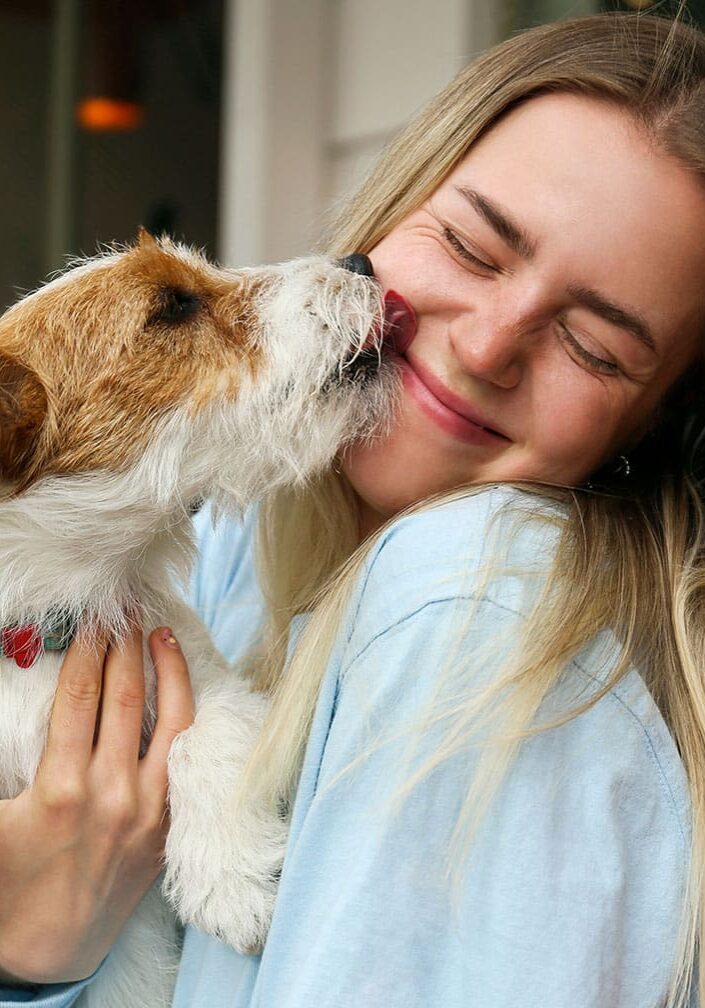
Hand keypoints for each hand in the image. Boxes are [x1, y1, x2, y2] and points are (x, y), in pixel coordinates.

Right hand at [0, 625, 193, 984]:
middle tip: (128, 608)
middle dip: (126, 645)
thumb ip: (6, 754)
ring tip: (162, 634)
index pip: (81, 696)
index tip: (95, 617)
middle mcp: (112, 793)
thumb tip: (7, 702)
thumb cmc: (11, 881)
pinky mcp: (168, 827)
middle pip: (125, 697)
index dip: (89, 648)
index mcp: (61, 788)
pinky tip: (186, 692)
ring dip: (167, 671)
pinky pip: (186, 761)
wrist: (48, 949)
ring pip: (170, 722)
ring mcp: (148, 811)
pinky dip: (188, 719)